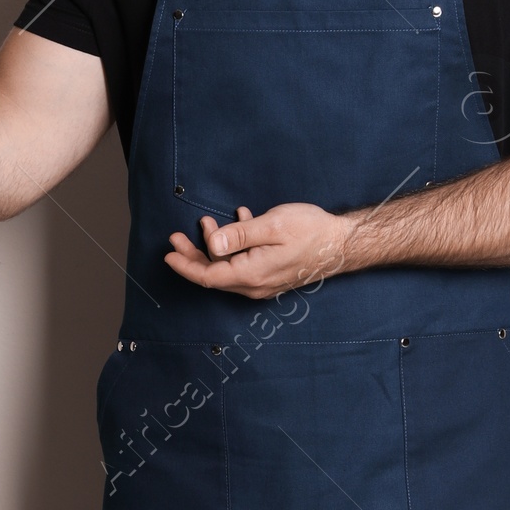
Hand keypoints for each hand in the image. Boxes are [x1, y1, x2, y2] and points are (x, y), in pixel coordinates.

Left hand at [164, 203, 354, 298]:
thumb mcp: (273, 225)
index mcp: (251, 274)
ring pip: (227, 271)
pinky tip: (238, 223)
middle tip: (177, 237)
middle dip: (192, 256)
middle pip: (213, 276)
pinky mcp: (270, 277)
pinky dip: (233, 248)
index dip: (185, 265)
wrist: (341, 245)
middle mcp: (254, 285)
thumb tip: (212, 245)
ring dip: (214, 248)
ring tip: (208, 223)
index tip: (168, 253)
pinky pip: (242, 267)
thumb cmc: (311, 231)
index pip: (207, 276)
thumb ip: (240, 235)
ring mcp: (263, 284)